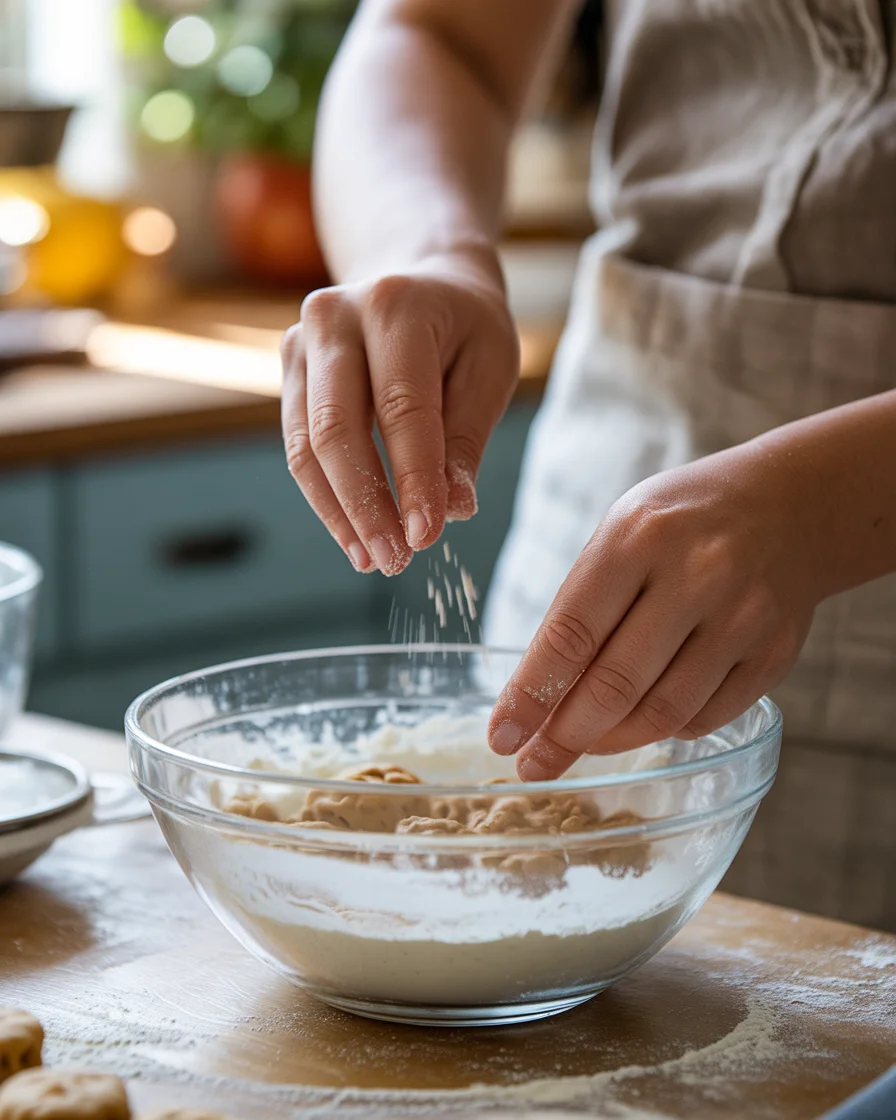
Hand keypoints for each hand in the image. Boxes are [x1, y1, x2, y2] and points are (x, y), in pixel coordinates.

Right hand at [280, 251, 518, 574]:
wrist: (419, 276)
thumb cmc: (464, 326)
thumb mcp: (489, 369)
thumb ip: (466, 438)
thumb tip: (450, 509)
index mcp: (395, 305)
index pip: (401, 408)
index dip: (413, 478)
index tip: (428, 536)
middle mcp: (334, 317)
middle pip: (336, 429)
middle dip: (366, 505)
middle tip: (396, 559)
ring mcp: (299, 343)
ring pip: (306, 446)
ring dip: (340, 512)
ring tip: (375, 559)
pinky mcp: (288, 371)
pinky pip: (299, 448)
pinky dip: (327, 498)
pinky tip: (355, 535)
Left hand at [488, 441, 822, 778]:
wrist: (791, 506)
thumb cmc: (681, 523)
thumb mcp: (621, 534)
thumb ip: (583, 606)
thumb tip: (537, 696)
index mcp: (638, 538)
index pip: (571, 634)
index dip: (531, 695)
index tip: (502, 735)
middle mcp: (695, 577)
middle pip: (614, 685)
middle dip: (563, 735)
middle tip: (534, 762)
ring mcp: (741, 618)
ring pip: (661, 713)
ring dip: (610, 741)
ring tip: (581, 744)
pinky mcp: (773, 654)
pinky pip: (705, 719)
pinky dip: (664, 730)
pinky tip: (643, 720)